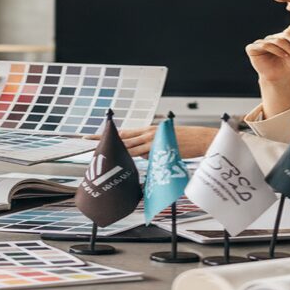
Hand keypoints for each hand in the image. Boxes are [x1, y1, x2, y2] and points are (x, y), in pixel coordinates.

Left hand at [102, 124, 220, 158]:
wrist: (201, 139)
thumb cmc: (184, 141)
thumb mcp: (163, 140)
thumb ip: (149, 147)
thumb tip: (138, 155)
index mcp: (147, 130)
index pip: (124, 132)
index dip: (108, 133)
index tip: (93, 135)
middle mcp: (148, 133)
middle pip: (122, 138)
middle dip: (105, 139)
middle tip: (88, 139)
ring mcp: (153, 141)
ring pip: (132, 147)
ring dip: (119, 150)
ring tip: (103, 151)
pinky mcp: (160, 148)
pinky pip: (146, 156)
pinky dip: (141, 158)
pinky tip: (137, 159)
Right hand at [245, 25, 289, 86]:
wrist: (285, 79)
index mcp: (285, 36)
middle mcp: (274, 37)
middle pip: (286, 34)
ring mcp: (263, 42)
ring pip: (277, 40)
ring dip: (289, 49)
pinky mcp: (253, 49)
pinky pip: (265, 44)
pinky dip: (276, 50)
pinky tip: (284, 56)